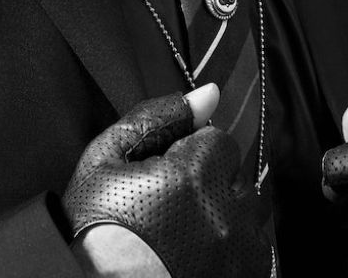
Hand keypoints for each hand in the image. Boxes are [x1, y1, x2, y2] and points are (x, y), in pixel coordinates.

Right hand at [63, 83, 271, 277]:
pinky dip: (233, 249)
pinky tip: (197, 253)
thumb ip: (157, 117)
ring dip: (224, 215)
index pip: (219, 140)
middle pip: (235, 176)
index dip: (190, 156)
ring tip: (185, 233)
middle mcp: (223, 214)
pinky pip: (255, 251)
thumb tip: (208, 93)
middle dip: (210, 184)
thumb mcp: (106, 160)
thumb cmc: (93, 234)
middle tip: (172, 207)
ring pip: (249, 214)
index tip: (168, 178)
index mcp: (192, 175)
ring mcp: (237, 253)